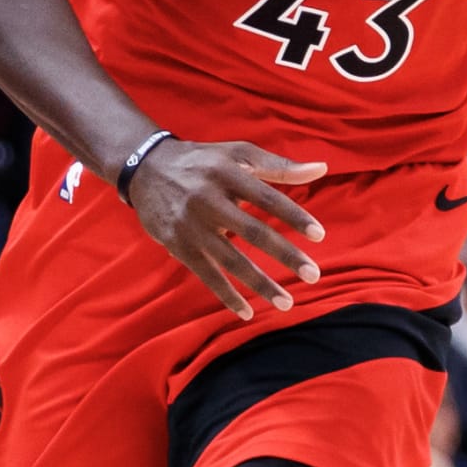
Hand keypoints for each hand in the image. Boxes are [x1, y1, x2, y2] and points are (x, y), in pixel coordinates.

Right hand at [126, 139, 325, 320]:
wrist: (145, 168)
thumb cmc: (203, 161)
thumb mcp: (238, 154)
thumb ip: (279, 166)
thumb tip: (321, 168)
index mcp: (227, 173)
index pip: (267, 197)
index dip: (294, 216)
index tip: (319, 235)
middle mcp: (208, 199)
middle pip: (253, 231)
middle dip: (285, 255)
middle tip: (313, 275)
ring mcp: (191, 225)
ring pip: (231, 260)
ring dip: (260, 284)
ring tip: (287, 302)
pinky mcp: (177, 244)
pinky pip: (206, 275)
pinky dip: (226, 295)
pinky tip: (247, 312)